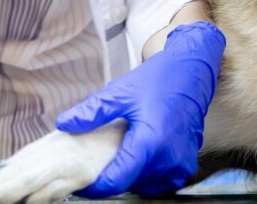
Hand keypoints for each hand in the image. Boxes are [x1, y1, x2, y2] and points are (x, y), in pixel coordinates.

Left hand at [55, 20, 225, 195]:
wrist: (191, 71)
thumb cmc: (159, 79)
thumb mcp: (120, 92)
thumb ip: (91, 112)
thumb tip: (64, 124)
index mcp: (150, 142)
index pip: (116, 180)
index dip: (95, 186)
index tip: (80, 183)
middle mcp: (168, 157)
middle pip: (130, 183)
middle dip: (112, 176)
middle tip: (98, 160)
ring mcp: (180, 163)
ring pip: (146, 185)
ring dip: (131, 176)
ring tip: (122, 154)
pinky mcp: (186, 164)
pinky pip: (162, 182)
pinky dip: (149, 175)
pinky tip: (141, 157)